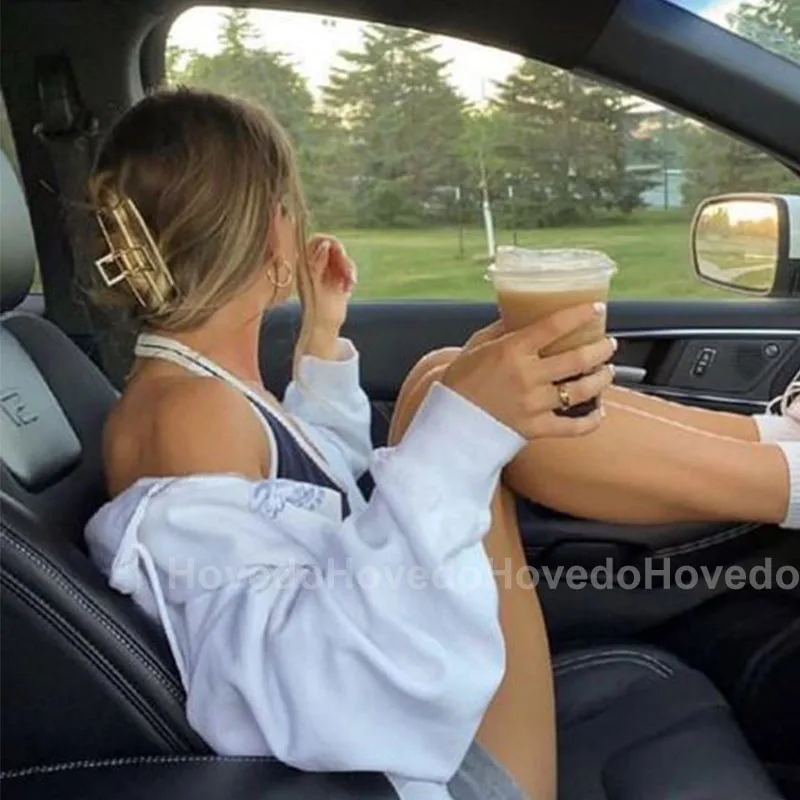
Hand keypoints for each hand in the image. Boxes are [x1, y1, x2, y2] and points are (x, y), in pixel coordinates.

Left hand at [306, 234, 356, 335]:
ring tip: (350, 283)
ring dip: (349, 268)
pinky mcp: (337, 280)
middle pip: (333, 247)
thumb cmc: (315, 307)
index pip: (317, 240)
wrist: (323, 327)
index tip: (339, 251)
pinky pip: (348, 269)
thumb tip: (325, 244)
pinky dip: (351, 277)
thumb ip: (319, 261)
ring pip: (343, 258)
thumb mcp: (315, 282)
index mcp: (305, 263)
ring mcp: (327, 272)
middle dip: (343, 258)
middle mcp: (315, 265)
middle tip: (348, 273)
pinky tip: (349, 288)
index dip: (330, 242)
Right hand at [442, 304, 615, 439]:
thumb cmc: (459, 383)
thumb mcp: (476, 347)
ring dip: (601, 379)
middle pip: (578, 359)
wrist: (449, 423)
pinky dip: (591, 421)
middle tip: (608, 344)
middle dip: (601, 349)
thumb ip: (501, 331)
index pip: (554, 326)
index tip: (596, 309)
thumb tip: (521, 316)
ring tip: (606, 372)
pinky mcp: (535, 429)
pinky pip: (572, 427)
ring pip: (581, 390)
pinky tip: (599, 412)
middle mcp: (527, 376)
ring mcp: (533, 404)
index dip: (580, 315)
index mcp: (512, 351)